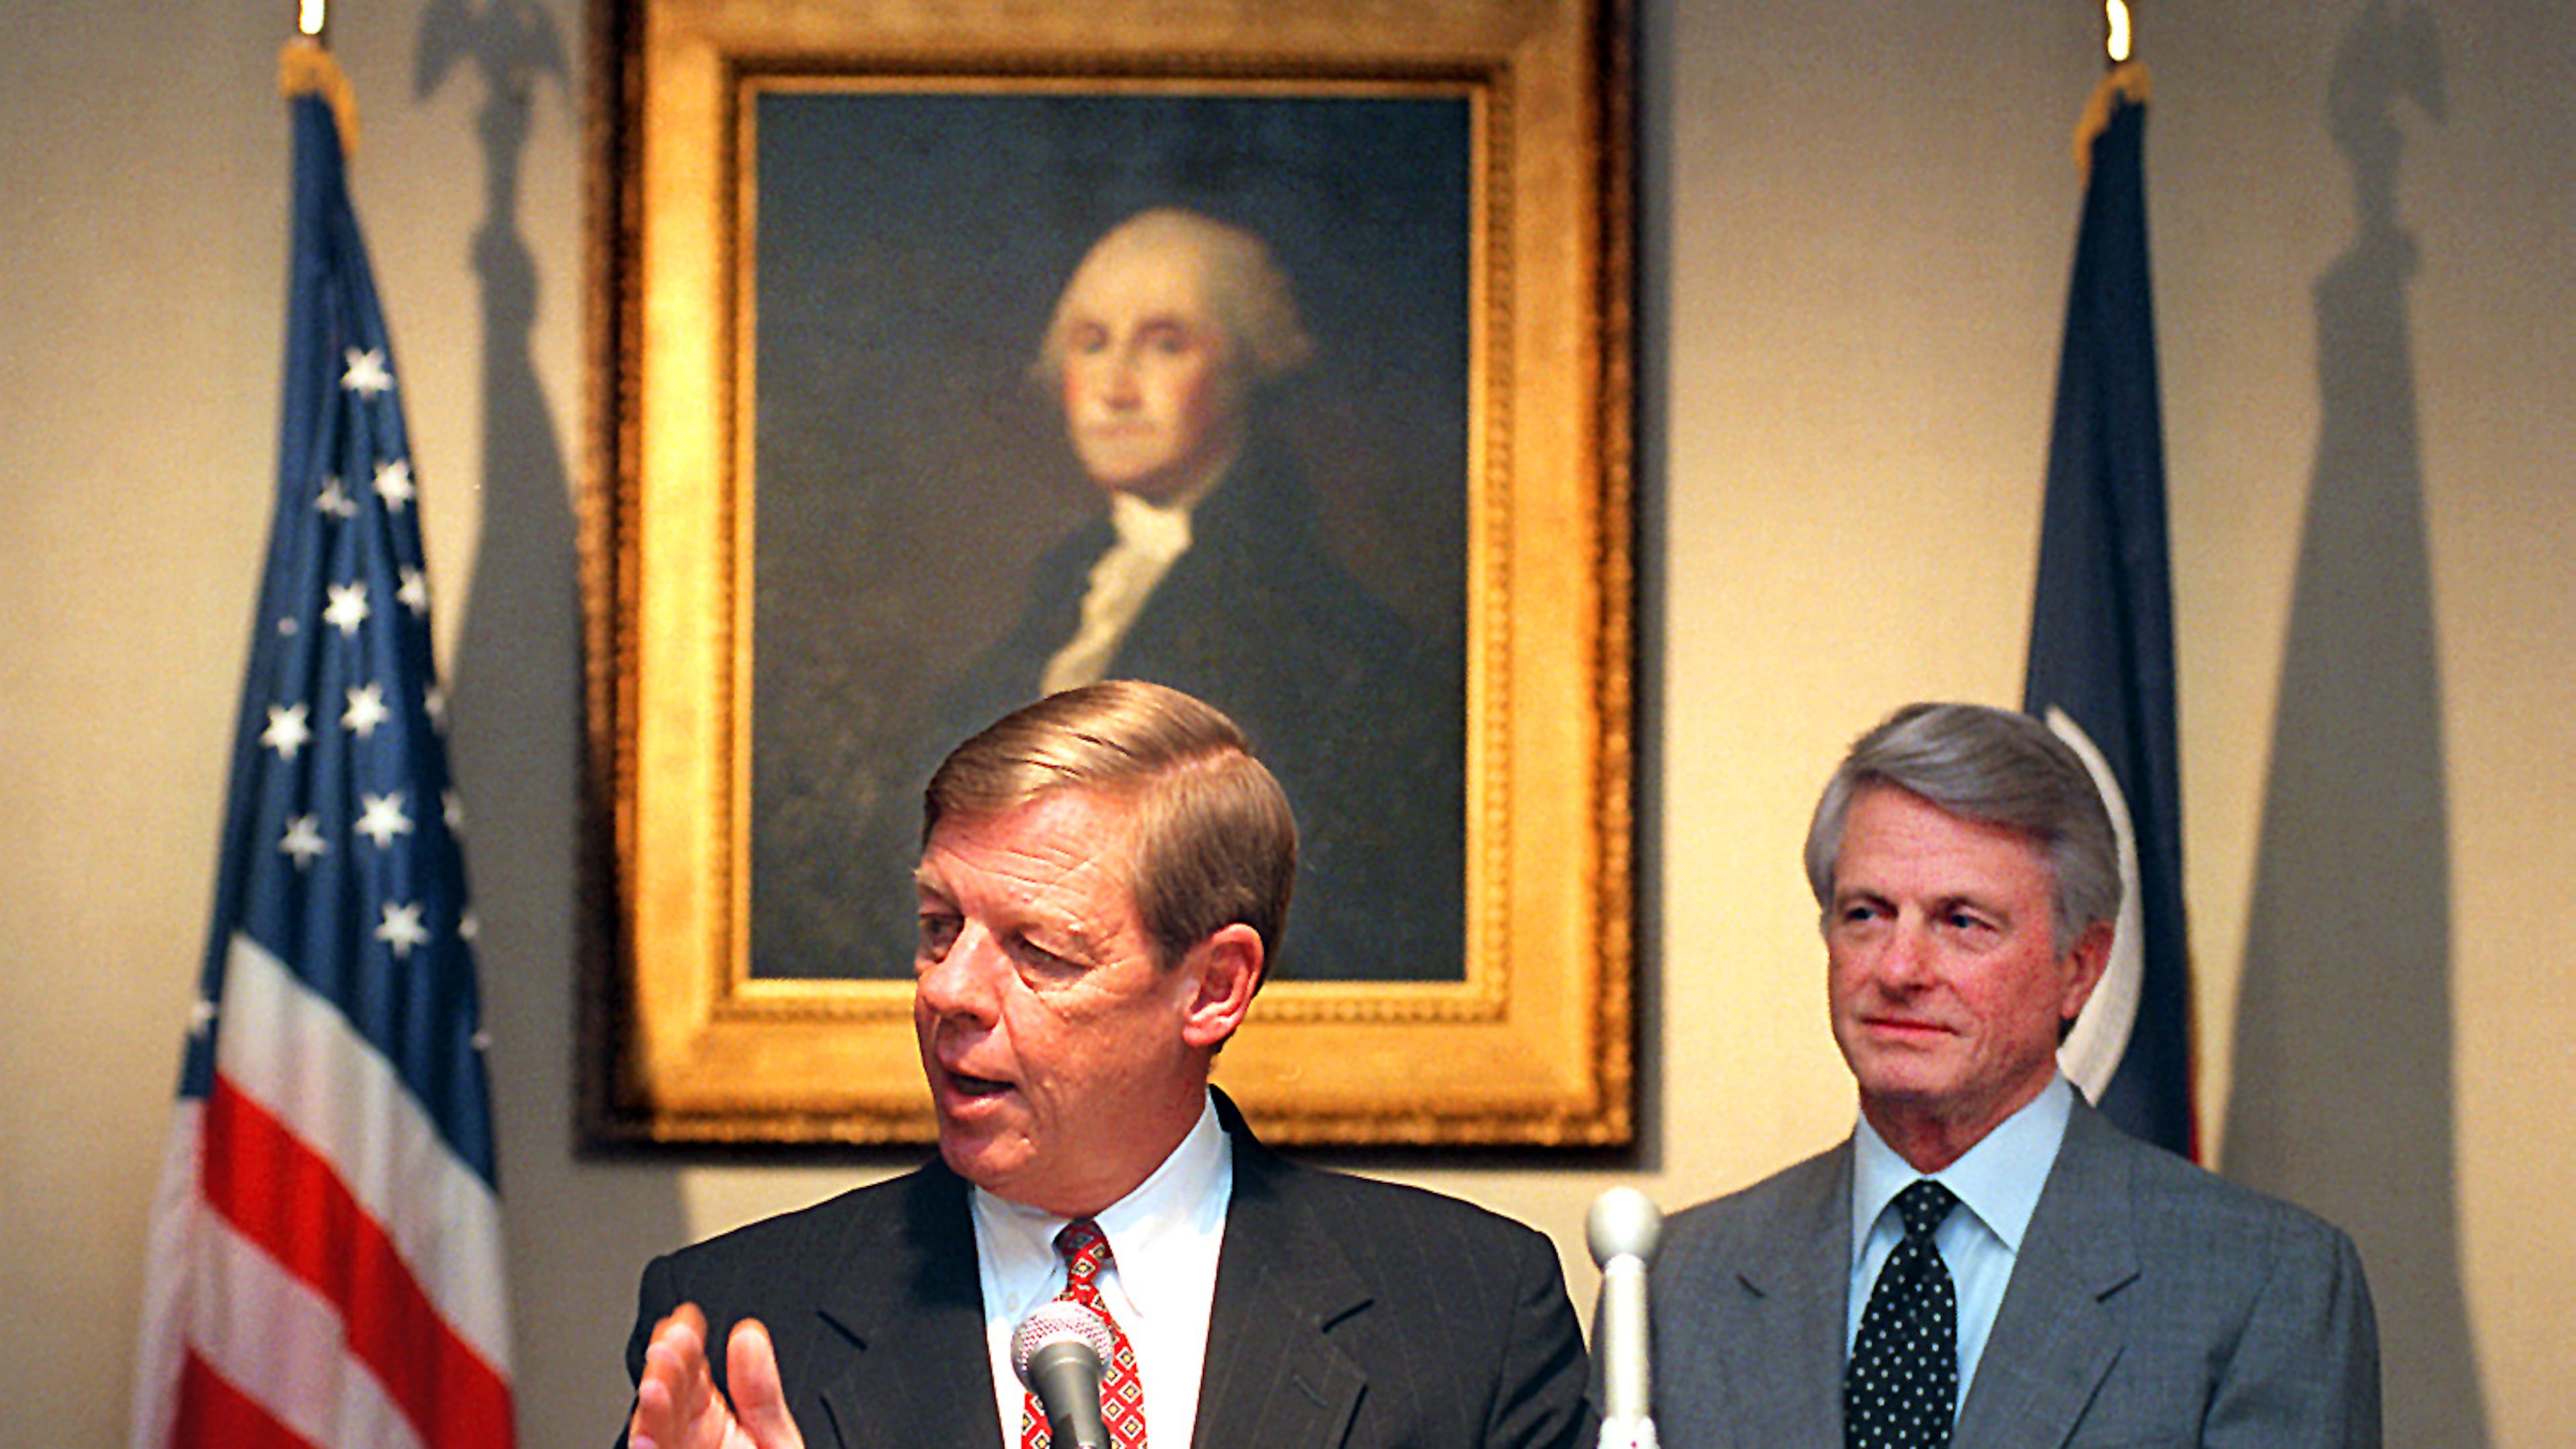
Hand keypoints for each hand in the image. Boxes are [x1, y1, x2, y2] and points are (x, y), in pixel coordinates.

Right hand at [627, 1303, 805, 1448]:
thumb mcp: (776, 1439)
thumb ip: (761, 1394)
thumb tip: (748, 1334)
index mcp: (709, 1423)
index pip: (689, 1375)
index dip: (685, 1344)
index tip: (685, 1317)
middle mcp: (686, 1440)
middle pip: (667, 1399)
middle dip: (666, 1368)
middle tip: (669, 1342)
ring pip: (655, 1431)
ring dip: (653, 1409)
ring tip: (655, 1385)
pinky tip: (647, 1437)